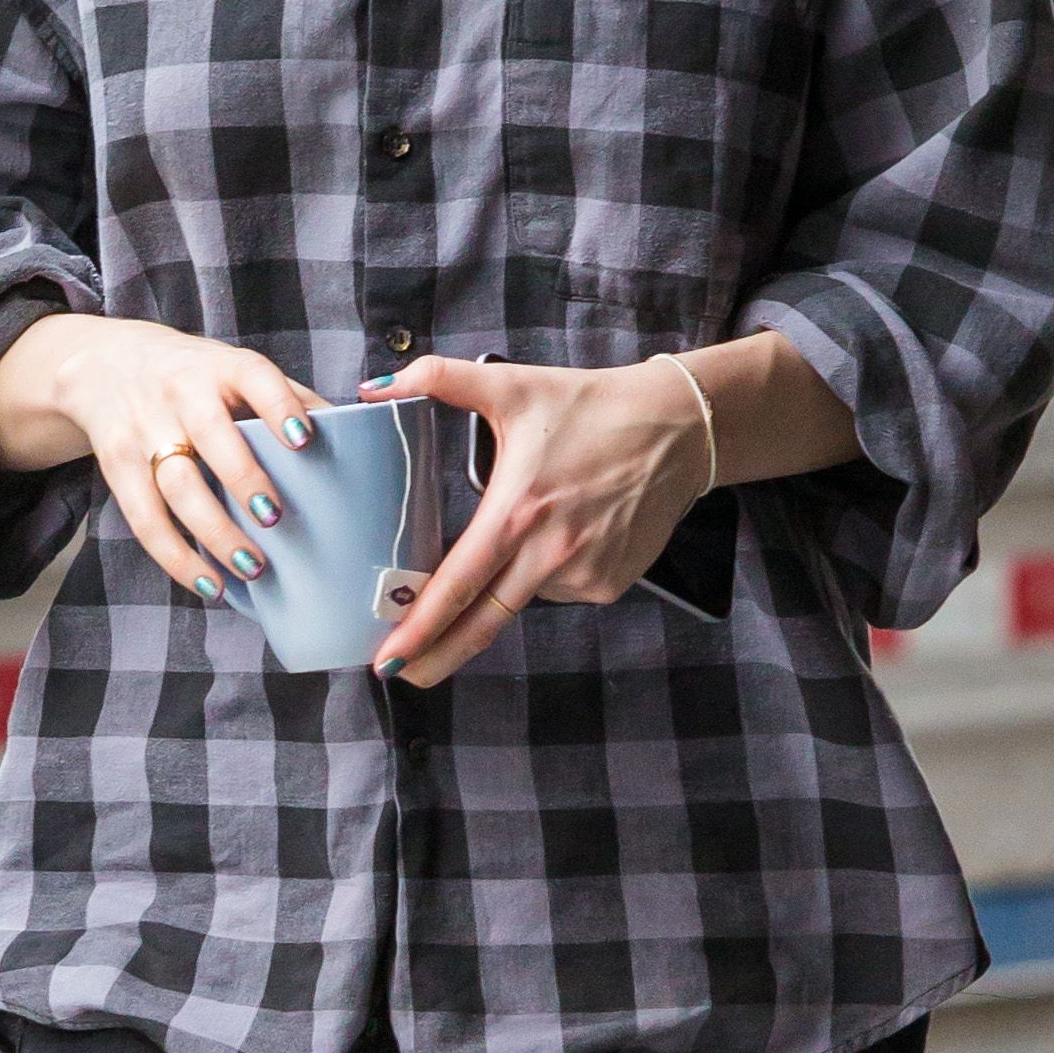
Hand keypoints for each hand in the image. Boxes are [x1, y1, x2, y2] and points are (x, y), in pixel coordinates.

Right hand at [0, 312, 323, 603]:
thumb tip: (361, 438)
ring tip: (252, 569)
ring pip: (176, 486)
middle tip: (276, 519)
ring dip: (214, 533)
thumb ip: (289, 399)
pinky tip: (209, 585)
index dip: (280, 408)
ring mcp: (144, 428)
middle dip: (244, 480)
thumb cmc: (195, 377)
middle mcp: (180, 392)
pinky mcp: (118, 464)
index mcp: (222, 367)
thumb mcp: (236, 371)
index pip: (254, 378)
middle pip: (211, 437)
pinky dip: (176, 558)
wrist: (105, 365)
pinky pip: (144, 519)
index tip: (306, 440)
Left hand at [361, 354, 708, 687]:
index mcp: (518, 512)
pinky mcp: (611, 584)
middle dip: (437, 656)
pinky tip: (567, 530)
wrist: (679, 428)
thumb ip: (438, 380)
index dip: (419, 629)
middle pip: (481, 624)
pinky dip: (547, 571)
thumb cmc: (594, 407)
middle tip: (402, 672)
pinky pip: (560, 590)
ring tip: (536, 521)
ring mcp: (585, 575)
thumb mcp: (512, 385)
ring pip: (521, 596)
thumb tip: (374, 387)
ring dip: (507, 580)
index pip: (456, 586)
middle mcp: (551, 553)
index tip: (387, 660)